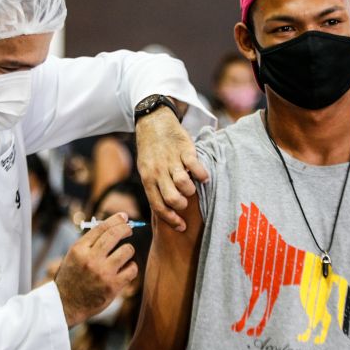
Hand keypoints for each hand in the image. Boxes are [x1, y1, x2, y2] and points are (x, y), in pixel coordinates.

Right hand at [54, 213, 137, 327]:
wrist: (65, 304)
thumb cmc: (72, 277)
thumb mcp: (74, 256)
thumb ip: (90, 242)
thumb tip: (114, 225)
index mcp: (79, 249)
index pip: (101, 227)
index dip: (116, 219)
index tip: (124, 217)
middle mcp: (90, 259)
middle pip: (115, 235)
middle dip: (126, 228)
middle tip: (129, 229)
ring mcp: (103, 273)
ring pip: (127, 250)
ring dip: (128, 250)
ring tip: (124, 254)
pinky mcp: (113, 286)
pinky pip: (132, 269)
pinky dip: (131, 267)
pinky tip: (125, 269)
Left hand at [135, 106, 208, 231]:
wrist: (153, 122)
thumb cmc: (151, 151)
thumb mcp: (146, 170)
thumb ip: (154, 187)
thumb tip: (165, 210)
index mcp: (148, 179)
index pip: (158, 206)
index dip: (171, 220)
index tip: (182, 227)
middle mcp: (159, 171)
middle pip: (172, 198)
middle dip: (182, 205)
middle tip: (186, 202)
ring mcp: (172, 160)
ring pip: (183, 184)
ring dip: (191, 190)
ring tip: (193, 186)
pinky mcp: (184, 149)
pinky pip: (196, 166)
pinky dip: (202, 175)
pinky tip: (203, 177)